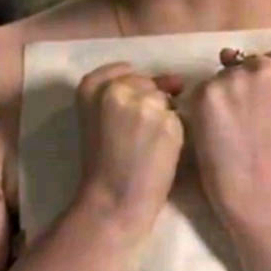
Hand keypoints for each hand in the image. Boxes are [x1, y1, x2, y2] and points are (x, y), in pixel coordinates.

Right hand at [72, 62, 185, 234]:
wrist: (112, 200)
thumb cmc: (104, 163)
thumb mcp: (100, 118)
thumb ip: (129, 93)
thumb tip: (176, 82)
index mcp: (91, 86)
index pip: (123, 70)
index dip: (130, 91)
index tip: (123, 115)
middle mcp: (116, 88)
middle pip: (147, 83)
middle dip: (148, 104)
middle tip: (136, 136)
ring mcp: (144, 103)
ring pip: (166, 100)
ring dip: (163, 119)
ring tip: (146, 146)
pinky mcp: (168, 121)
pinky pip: (179, 119)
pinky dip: (174, 134)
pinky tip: (159, 153)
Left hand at [179, 49, 270, 224]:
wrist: (255, 182)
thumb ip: (264, 77)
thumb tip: (226, 54)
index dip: (264, 84)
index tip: (266, 108)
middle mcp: (265, 66)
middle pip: (245, 64)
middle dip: (242, 85)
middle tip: (247, 119)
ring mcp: (235, 78)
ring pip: (220, 76)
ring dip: (222, 95)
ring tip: (231, 126)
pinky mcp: (208, 91)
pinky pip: (201, 90)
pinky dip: (204, 108)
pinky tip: (216, 128)